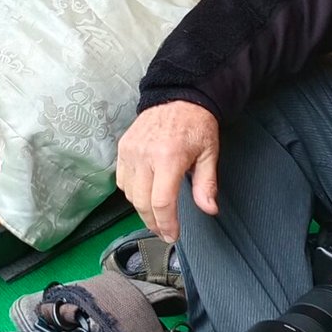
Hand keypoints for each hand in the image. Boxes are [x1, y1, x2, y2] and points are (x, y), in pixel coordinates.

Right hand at [115, 101, 220, 242]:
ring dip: (142, 209)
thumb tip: (209, 209)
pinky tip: (145, 193)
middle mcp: (144, 155)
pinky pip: (122, 180)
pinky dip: (132, 192)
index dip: (166, 224)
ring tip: (157, 215)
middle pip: (142, 203)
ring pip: (130, 194)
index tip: (172, 235)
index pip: (161, 202)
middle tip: (165, 232)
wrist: (177, 96)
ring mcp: (130, 151)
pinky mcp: (122, 148)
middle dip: (153, 223)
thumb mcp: (209, 153)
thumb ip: (206, 184)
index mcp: (169, 157)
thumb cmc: (196, 124)